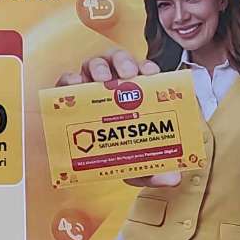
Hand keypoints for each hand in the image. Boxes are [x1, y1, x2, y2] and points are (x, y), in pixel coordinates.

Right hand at [50, 51, 183, 190]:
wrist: (84, 163)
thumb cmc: (116, 155)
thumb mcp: (136, 165)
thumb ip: (154, 170)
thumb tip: (173, 178)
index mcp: (133, 93)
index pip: (142, 71)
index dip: (147, 67)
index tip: (151, 73)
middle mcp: (112, 85)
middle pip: (119, 61)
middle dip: (125, 62)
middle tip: (129, 75)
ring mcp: (89, 87)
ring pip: (94, 63)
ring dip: (100, 66)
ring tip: (104, 80)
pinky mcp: (67, 95)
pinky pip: (66, 79)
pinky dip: (71, 78)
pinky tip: (76, 84)